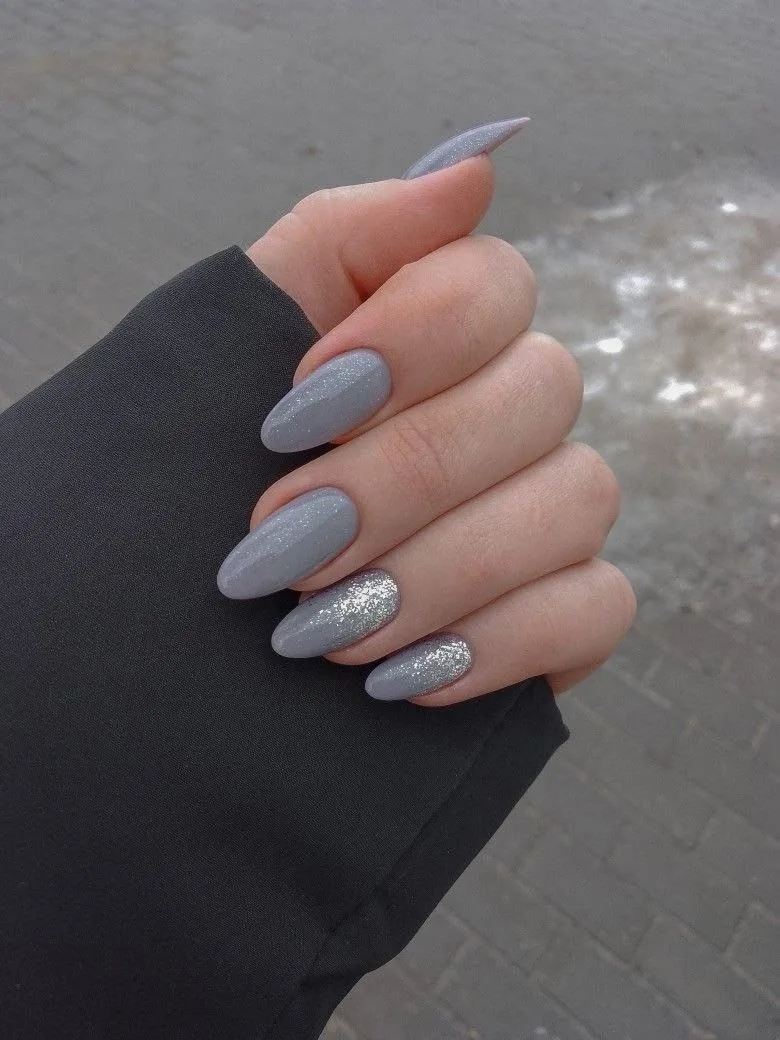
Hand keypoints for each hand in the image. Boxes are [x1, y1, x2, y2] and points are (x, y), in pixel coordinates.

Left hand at [220, 151, 634, 705]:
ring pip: (575, 500)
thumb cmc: (201, 476)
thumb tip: (474, 168)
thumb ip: (343, 242)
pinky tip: (402, 679)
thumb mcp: (234, 347)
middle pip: (537, 393)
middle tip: (282, 546)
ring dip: (439, 571)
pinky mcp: (567, 608)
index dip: (407, 341)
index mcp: (435, 335)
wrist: (174, 621)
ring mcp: (550, 507)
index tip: (289, 414)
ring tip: (316, 632)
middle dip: (401, 477)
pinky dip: (500, 644)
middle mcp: (510, 409)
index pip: (492, 283)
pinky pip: (596, 609)